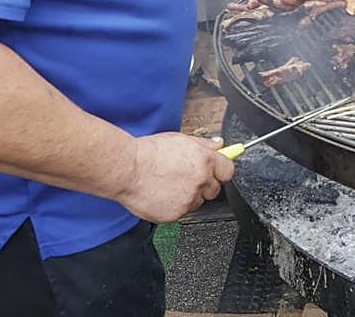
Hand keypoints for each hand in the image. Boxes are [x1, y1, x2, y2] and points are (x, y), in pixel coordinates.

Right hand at [114, 133, 234, 222]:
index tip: (215, 171)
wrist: (127, 170)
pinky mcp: (176, 214)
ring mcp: (189, 199)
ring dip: (188, 196)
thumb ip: (203, 144)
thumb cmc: (148, 153)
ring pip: (197, 202)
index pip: (228, 171)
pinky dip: (174, 206)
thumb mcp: (179, 140)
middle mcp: (200, 180)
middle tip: (186, 178)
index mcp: (204, 160)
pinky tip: (161, 195)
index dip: (220, 171)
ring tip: (169, 185)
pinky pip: (182, 212)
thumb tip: (218, 145)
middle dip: (203, 185)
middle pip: (214, 189)